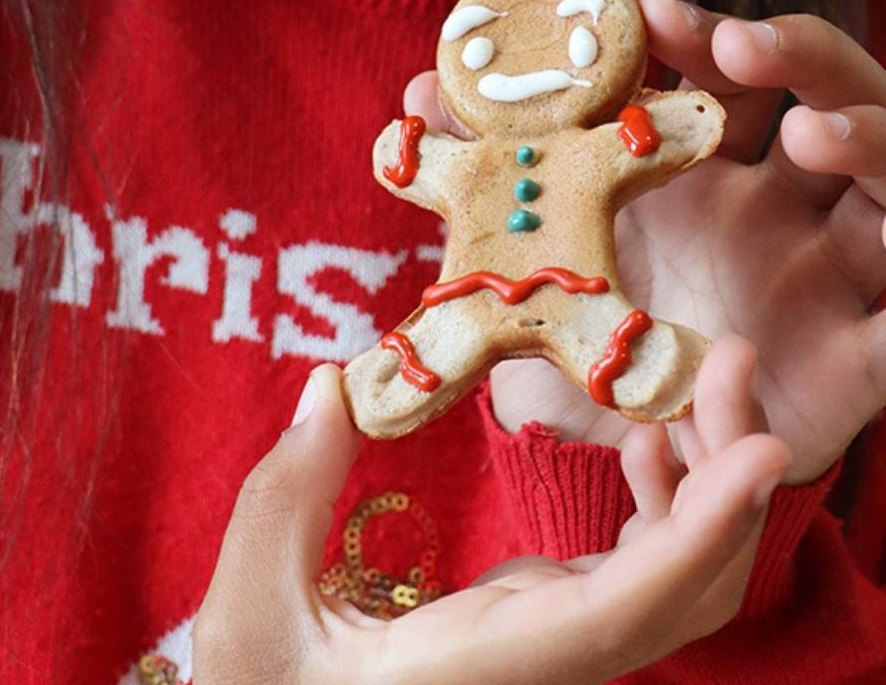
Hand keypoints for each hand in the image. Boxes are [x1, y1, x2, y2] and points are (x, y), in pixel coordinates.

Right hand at [194, 345, 788, 684]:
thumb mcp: (254, 591)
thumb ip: (292, 487)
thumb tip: (333, 385)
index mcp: (488, 660)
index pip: (626, 610)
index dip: (703, 532)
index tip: (761, 450)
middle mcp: (550, 657)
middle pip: (691, 591)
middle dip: (730, 475)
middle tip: (724, 361)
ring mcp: (562, 640)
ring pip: (683, 581)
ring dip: (710, 478)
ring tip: (691, 379)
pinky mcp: (556, 618)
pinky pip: (648, 566)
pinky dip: (668, 498)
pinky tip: (640, 443)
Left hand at [404, 0, 885, 482]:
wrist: (617, 457)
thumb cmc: (586, 342)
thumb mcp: (529, 255)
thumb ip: (485, 175)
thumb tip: (418, 89)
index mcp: (709, 179)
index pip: (732, 81)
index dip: (705, 39)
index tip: (652, 11)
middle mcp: (782, 213)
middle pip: (830, 103)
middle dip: (796, 60)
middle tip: (735, 46)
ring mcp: (829, 278)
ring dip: (868, 141)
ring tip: (809, 133)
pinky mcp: (855, 363)